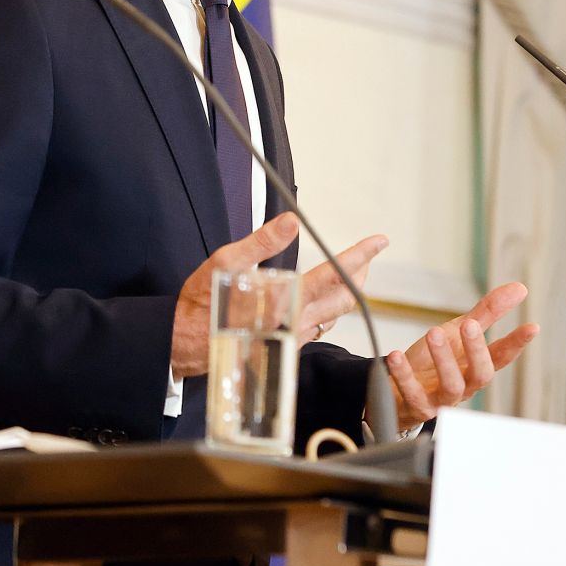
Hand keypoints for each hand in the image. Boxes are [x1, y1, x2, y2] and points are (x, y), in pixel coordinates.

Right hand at [170, 213, 388, 379]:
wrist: (186, 343)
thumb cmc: (203, 303)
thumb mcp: (226, 262)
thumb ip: (262, 242)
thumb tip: (292, 222)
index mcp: (284, 301)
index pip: (333, 275)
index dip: (359, 256)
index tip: (379, 241)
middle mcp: (295, 322)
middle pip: (344, 297)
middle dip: (360, 272)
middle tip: (370, 253)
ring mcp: (292, 336)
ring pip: (335, 314)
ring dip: (349, 290)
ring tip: (355, 271)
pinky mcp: (285, 344)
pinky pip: (320, 325)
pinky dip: (331, 307)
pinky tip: (326, 299)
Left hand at [382, 282, 537, 431]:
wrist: (399, 392)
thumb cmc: (433, 362)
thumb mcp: (457, 332)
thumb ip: (486, 313)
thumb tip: (520, 289)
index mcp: (475, 366)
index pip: (502, 356)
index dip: (517, 343)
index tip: (532, 327)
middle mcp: (464, 385)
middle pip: (481, 374)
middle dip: (477, 350)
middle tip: (469, 324)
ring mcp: (442, 399)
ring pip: (452, 386)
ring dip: (443, 359)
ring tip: (433, 332)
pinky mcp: (418, 407)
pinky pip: (413, 394)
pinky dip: (405, 376)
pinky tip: (396, 356)